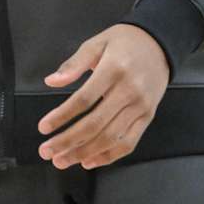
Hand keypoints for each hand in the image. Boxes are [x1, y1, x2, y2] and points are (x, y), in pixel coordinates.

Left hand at [36, 24, 169, 169]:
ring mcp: (140, 107)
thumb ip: (74, 64)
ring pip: (110, 138)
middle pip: (95, 124)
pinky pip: (128, 143)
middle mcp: (129, 91)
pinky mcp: (147, 117)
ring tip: (62, 160)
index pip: (84, 100)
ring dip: (84, 153)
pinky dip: (108, 156)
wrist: (159, 44)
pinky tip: (88, 161)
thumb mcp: (97, 43)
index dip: (62, 116)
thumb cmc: (124, 42)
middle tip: (46, 151)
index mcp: (113, 69)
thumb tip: (51, 81)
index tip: (44, 127)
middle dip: (68, 141)